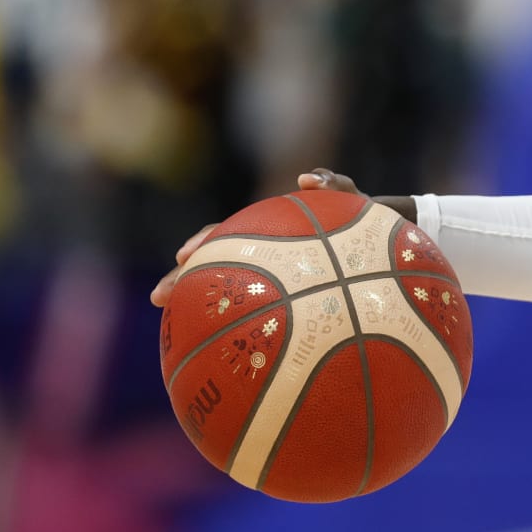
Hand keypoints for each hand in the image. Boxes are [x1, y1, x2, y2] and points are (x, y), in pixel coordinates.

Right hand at [147, 168, 367, 307]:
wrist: (372, 243)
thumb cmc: (356, 217)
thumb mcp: (347, 196)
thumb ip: (332, 182)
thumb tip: (307, 179)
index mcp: (264, 230)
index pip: (223, 236)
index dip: (201, 244)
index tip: (182, 257)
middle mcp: (258, 253)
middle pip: (212, 264)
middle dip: (183, 277)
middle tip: (159, 297)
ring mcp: (268, 274)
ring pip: (225, 287)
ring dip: (197, 301)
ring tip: (174, 323)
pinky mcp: (282, 294)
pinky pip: (251, 311)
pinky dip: (235, 324)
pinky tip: (221, 351)